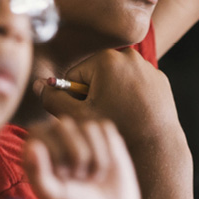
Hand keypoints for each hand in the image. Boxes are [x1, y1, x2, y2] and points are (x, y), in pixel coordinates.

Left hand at [23, 117, 144, 198]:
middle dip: (76, 154)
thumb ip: (38, 173)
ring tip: (92, 173)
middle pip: (64, 124)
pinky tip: (106, 165)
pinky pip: (106, 127)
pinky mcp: (106, 134)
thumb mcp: (53, 196)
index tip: (62, 176)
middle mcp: (57, 138)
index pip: (39, 131)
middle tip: (79, 176)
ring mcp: (83, 134)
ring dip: (95, 155)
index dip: (53, 153)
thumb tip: (33, 145)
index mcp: (37, 153)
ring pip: (88, 126)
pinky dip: (108, 148)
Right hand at [37, 48, 183, 154]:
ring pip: (116, 81)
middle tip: (104, 114)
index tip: (88, 111)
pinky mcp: (160, 78)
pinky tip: (134, 113)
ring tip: (120, 114)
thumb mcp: (76, 114)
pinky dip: (132, 97)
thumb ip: (52, 98)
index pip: (75, 76)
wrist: (155, 143)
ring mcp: (147, 66)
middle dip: (94, 94)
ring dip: (112, 95)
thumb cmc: (114, 127)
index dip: (75, 97)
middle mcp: (129, 55)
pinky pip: (136, 85)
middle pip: (96, 76)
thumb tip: (39, 85)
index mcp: (106, 58)